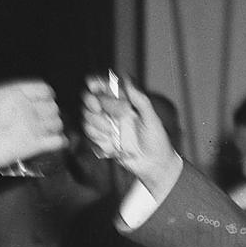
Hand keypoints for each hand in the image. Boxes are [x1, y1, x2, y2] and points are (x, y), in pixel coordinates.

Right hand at [0, 81, 65, 170]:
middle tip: (46, 120)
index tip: (46, 101)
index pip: (44, 89)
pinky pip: (57, 141)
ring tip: (49, 131)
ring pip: (57, 123)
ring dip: (55, 128)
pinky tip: (58, 142)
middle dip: (51, 114)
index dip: (47, 97)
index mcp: (16, 92)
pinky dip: (60, 142)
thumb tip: (21, 100)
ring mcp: (32, 125)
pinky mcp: (34, 144)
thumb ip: (10, 97)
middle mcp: (27, 106)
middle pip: (53, 107)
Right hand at [81, 76, 181, 195]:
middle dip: (91, 103)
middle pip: (91, 101)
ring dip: (97, 124)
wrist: (154, 165)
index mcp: (125, 103)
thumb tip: (128, 81)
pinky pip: (91, 136)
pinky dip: (98, 140)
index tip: (93, 86)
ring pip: (88, 118)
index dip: (96, 84)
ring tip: (112, 133)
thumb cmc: (157, 141)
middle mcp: (114, 113)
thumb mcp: (152, 119)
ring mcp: (107, 127)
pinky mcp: (103, 141)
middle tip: (98, 108)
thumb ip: (140, 99)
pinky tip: (112, 145)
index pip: (106, 89)